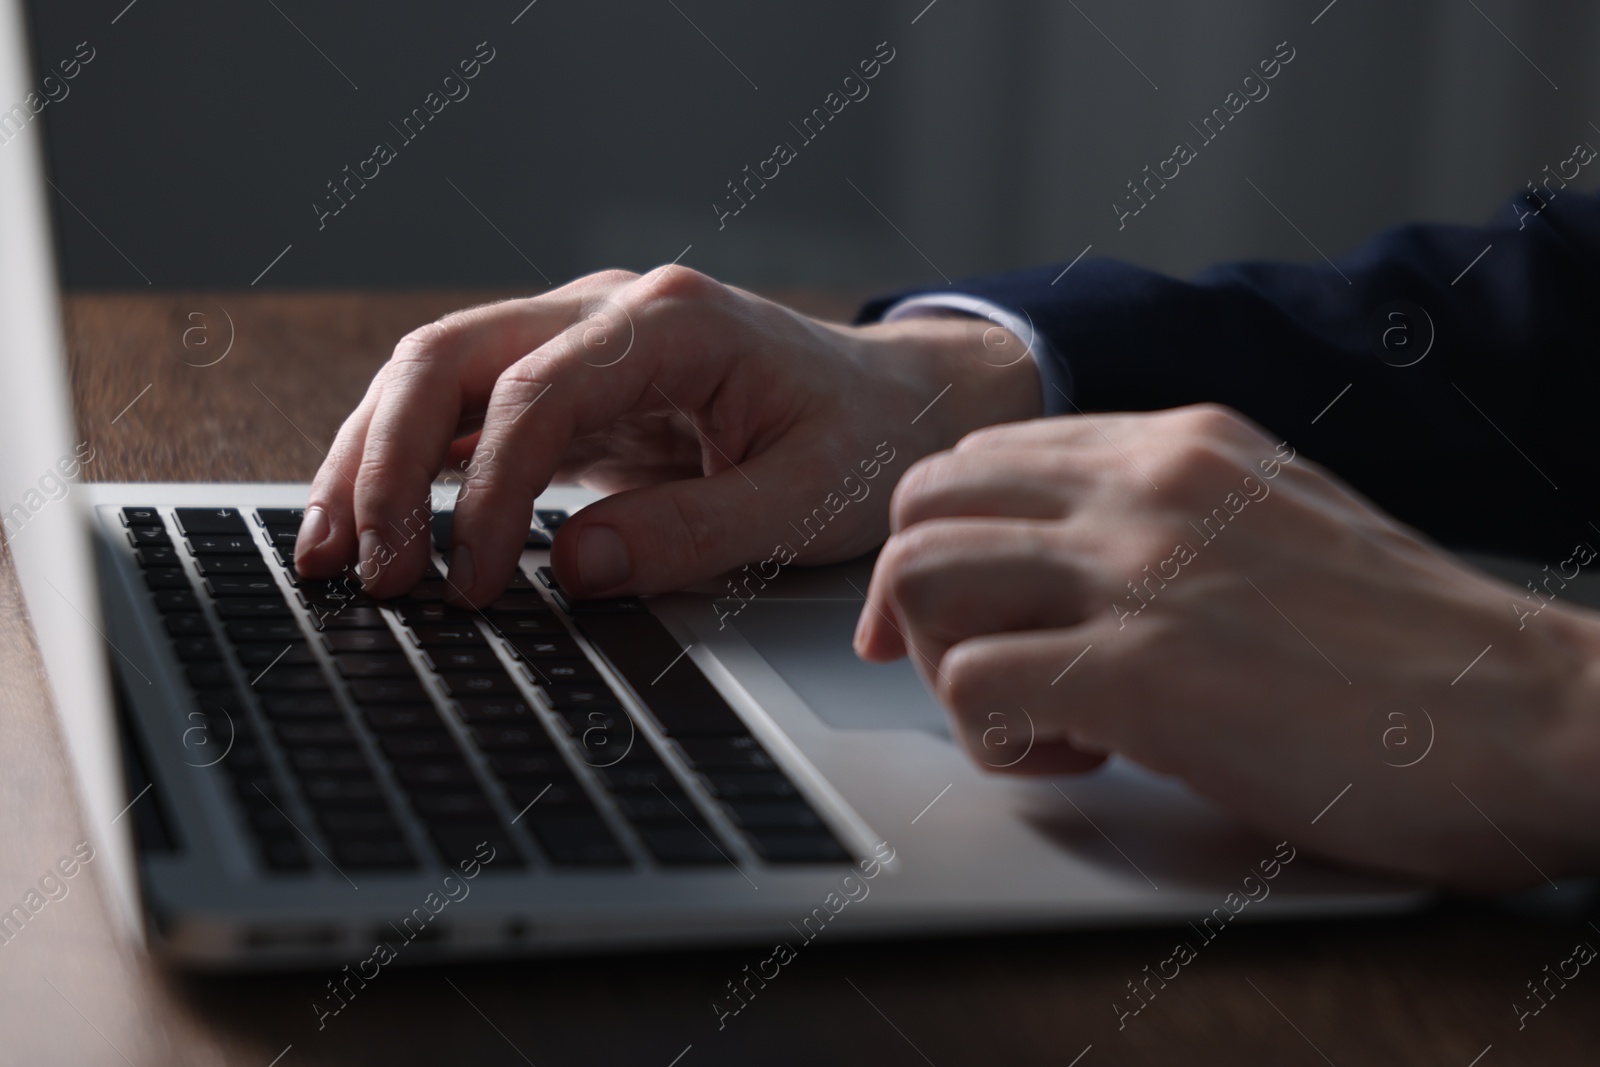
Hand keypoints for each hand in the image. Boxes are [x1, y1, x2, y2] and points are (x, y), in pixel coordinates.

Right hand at [295, 266, 1040, 604]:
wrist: (897, 403)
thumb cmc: (864, 440)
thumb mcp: (807, 499)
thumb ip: (694, 534)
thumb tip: (569, 571)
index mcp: (673, 321)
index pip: (534, 391)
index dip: (483, 492)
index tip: (467, 584)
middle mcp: (610, 311)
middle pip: (451, 355)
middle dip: (385, 461)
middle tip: (363, 569)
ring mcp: (582, 340)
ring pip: (436, 374)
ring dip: (370, 458)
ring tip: (328, 553)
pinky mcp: (571, 384)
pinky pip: (464, 412)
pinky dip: (408, 465)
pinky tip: (370, 525)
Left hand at [857, 404, 1599, 888]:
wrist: (1531, 718)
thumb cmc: (1415, 648)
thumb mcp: (1283, 524)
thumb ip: (1175, 518)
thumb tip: (1070, 562)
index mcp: (1179, 444)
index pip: (986, 457)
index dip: (949, 540)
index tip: (960, 612)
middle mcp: (1144, 484)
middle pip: (925, 501)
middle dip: (916, 596)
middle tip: (963, 667)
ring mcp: (1138, 569)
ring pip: (922, 576)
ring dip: (945, 664)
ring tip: (1032, 718)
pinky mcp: (1140, 671)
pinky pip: (970, 685)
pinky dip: (993, 740)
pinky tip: (1080, 760)